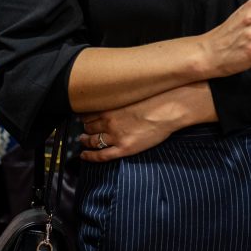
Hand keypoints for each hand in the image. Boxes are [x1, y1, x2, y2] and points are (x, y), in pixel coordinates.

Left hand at [80, 83, 216, 159]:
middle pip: (88, 126)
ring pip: (92, 140)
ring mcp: (115, 136)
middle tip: (82, 128)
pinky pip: (101, 155)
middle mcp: (108, 121)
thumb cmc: (155, 99)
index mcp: (110, 106)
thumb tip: (114, 96)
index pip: (87, 112)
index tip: (82, 116)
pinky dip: (89, 156)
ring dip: (85, 141)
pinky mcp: (124, 148)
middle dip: (84, 127)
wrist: (169, 109)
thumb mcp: (132, 93)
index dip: (83, 115)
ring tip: (83, 141)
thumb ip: (119, 98)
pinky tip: (84, 156)